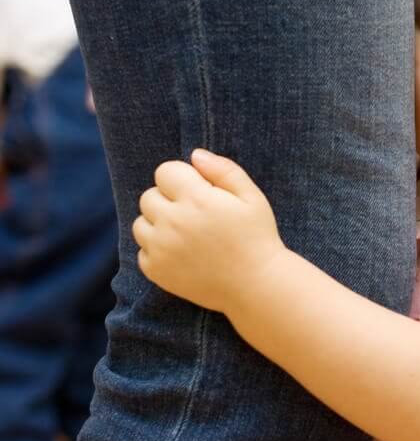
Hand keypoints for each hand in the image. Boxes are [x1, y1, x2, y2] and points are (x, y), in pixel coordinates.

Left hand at [133, 149, 285, 312]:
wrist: (256, 285)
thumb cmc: (258, 237)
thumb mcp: (252, 197)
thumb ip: (224, 170)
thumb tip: (195, 155)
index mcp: (196, 200)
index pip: (165, 171)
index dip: (182, 177)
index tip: (200, 191)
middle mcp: (173, 223)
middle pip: (149, 196)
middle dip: (169, 199)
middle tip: (195, 214)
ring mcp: (161, 249)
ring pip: (140, 223)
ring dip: (158, 224)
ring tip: (186, 233)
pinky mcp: (156, 271)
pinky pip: (142, 251)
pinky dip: (158, 250)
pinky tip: (183, 254)